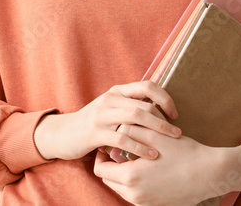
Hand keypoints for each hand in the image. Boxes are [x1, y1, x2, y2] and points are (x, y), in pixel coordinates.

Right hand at [33, 81, 180, 161]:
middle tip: (178, 133)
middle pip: (144, 103)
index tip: (174, 114)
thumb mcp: (111, 109)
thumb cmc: (93, 124)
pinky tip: (150, 155)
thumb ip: (131, 107)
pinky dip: (139, 146)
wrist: (63, 134)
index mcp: (117, 91)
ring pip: (135, 117)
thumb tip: (159, 110)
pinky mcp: (95, 132)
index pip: (147, 86)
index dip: (165, 98)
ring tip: (170, 143)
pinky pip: (122, 137)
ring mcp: (102, 115)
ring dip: (156, 130)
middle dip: (164, 119)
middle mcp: (110, 99)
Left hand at [93, 129, 240, 205]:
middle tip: (121, 149)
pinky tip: (148, 168)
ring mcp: (145, 203)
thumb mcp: (156, 136)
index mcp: (131, 178)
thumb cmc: (184, 153)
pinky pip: (135, 194)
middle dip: (111, 164)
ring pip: (121, 188)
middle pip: (109, 180)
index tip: (109, 143)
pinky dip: (135, 182)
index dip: (102, 154)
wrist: (210, 174)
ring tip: (135, 157)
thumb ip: (131, 132)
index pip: (100, 169)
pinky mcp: (155, 205)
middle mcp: (134, 195)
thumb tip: (115, 131)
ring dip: (122, 174)